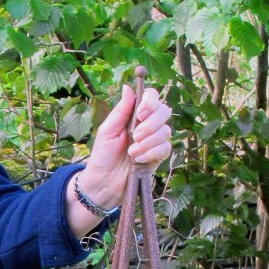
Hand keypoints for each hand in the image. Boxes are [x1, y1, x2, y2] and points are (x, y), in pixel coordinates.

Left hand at [83, 84, 173, 207]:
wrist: (104, 181)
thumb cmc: (103, 154)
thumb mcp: (108, 130)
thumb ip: (121, 110)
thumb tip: (128, 86)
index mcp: (134, 115)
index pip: (152, 98)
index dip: (150, 101)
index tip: (140, 112)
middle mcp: (148, 125)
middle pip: (164, 111)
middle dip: (150, 123)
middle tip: (135, 135)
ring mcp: (155, 140)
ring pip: (166, 131)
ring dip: (147, 141)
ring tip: (131, 152)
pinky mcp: (159, 156)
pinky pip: (165, 148)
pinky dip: (151, 152)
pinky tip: (138, 159)